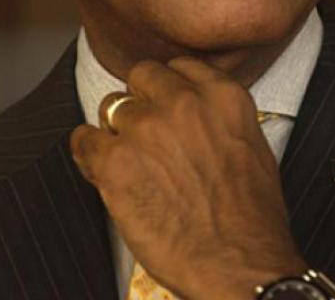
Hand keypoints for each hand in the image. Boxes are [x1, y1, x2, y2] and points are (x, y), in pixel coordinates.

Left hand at [69, 58, 306, 299]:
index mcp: (222, 97)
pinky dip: (89, 155)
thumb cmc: (250, 221)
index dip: (167, 89)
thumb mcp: (251, 149)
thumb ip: (217, 119)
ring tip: (129, 164)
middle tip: (144, 136)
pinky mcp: (115, 160)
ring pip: (110, 106)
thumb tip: (191, 113)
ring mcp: (146, 128)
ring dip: (116, 132)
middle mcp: (183, 103)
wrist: (241, 267)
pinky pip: (84, 139)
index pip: (178, 66)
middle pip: (140, 77)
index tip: (163, 105)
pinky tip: (104, 174)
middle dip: (140, 103)